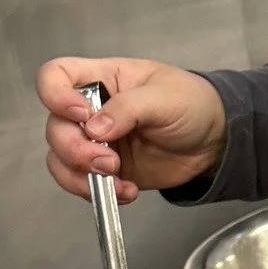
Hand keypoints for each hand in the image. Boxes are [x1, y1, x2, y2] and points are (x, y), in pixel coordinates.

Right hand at [38, 55, 226, 202]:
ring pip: (60, 158)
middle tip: (108, 160)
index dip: (55, 95)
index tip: (82, 114)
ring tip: (117, 178)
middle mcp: (90, 109)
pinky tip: (126, 190)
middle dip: (75, 148)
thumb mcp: (165, 97)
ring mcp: (94, 141)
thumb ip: (129, 108)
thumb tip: (95, 128)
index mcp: (102, 78)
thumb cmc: (191, 104)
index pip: (55, 76)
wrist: (212, 141)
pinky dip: (96, 191)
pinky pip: (80, 182)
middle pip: (55, 126)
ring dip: (81, 174)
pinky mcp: (103, 169)